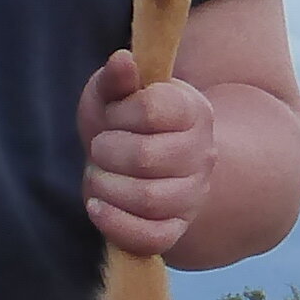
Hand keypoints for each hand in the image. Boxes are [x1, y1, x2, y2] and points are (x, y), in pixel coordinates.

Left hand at [75, 46, 216, 258]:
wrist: (136, 165)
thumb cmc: (122, 124)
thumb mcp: (115, 94)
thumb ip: (116, 78)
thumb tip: (122, 61)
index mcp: (192, 111)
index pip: (153, 109)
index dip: (121, 111)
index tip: (113, 114)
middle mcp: (201, 154)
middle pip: (147, 158)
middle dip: (107, 151)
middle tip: (100, 148)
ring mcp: (191, 195)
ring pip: (149, 199)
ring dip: (108, 187)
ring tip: (98, 176)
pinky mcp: (175, 229)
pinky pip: (151, 238)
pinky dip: (116, 224)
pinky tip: (97, 206)